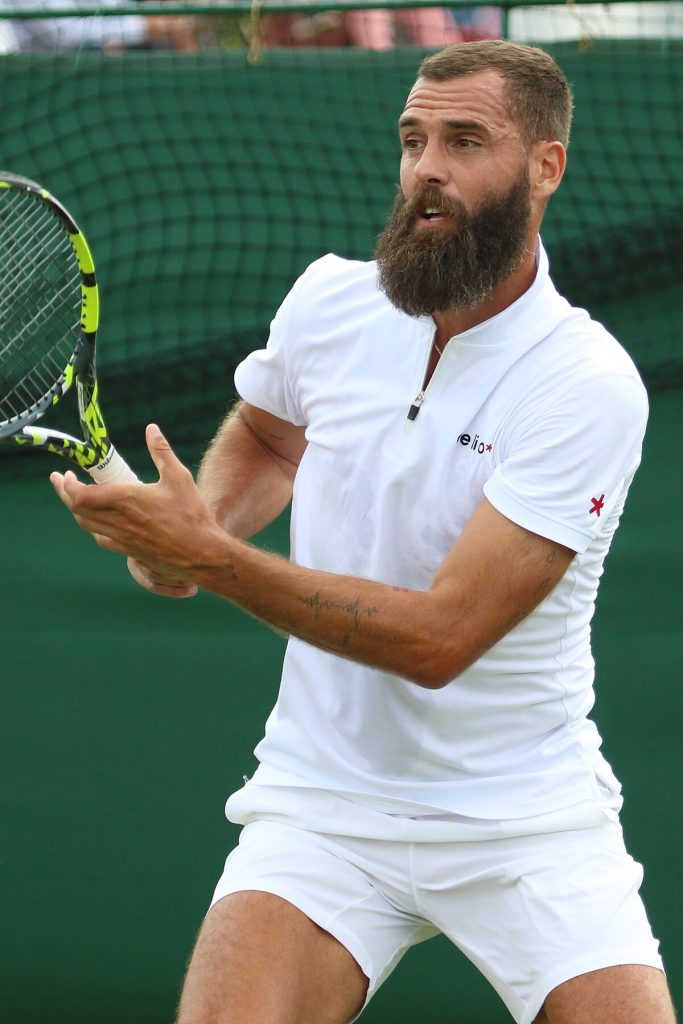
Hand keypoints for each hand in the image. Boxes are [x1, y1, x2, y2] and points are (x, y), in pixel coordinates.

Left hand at [50, 424, 227, 591]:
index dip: (68, 485)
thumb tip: (151, 429)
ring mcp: (121, 537)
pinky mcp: (128, 551)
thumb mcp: (179, 477)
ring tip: (77, 498)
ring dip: (77, 510)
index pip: (81, 494)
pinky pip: (101, 538)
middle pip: (77, 509)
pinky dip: (93, 526)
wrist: (200, 552)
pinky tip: (99, 521)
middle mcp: (118, 520)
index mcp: (126, 499)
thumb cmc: (191, 515)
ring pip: (86, 524)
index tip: (66, 474)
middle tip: (63, 481)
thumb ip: (161, 451)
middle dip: (65, 494)